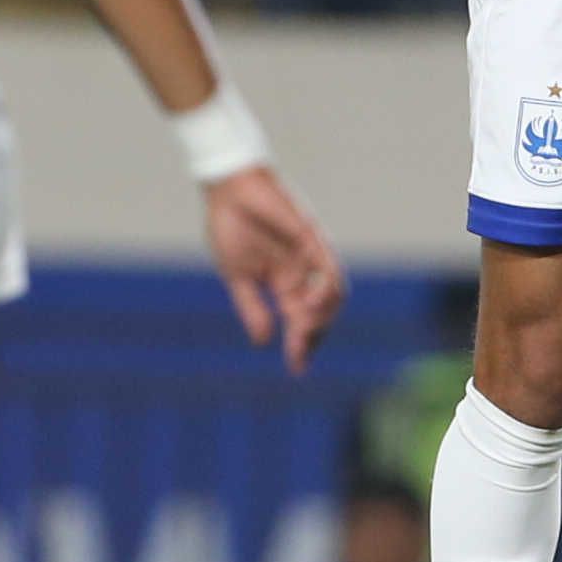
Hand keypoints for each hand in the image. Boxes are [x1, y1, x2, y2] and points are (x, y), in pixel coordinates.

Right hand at [203, 166, 346, 374]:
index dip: (300, 345)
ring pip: (333, 293)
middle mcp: (302, 271)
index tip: (297, 369)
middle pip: (320, 312)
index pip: (300, 320)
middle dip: (312, 336)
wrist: (229, 191)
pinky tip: (311, 303)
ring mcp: (309, 254)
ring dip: (323, 315)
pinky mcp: (311, 236)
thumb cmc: (231, 227)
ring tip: (305, 328)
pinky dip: (326, 286)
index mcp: (283, 282)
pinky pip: (329, 265)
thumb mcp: (238, 276)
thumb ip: (252, 307)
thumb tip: (262, 342)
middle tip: (299, 353)